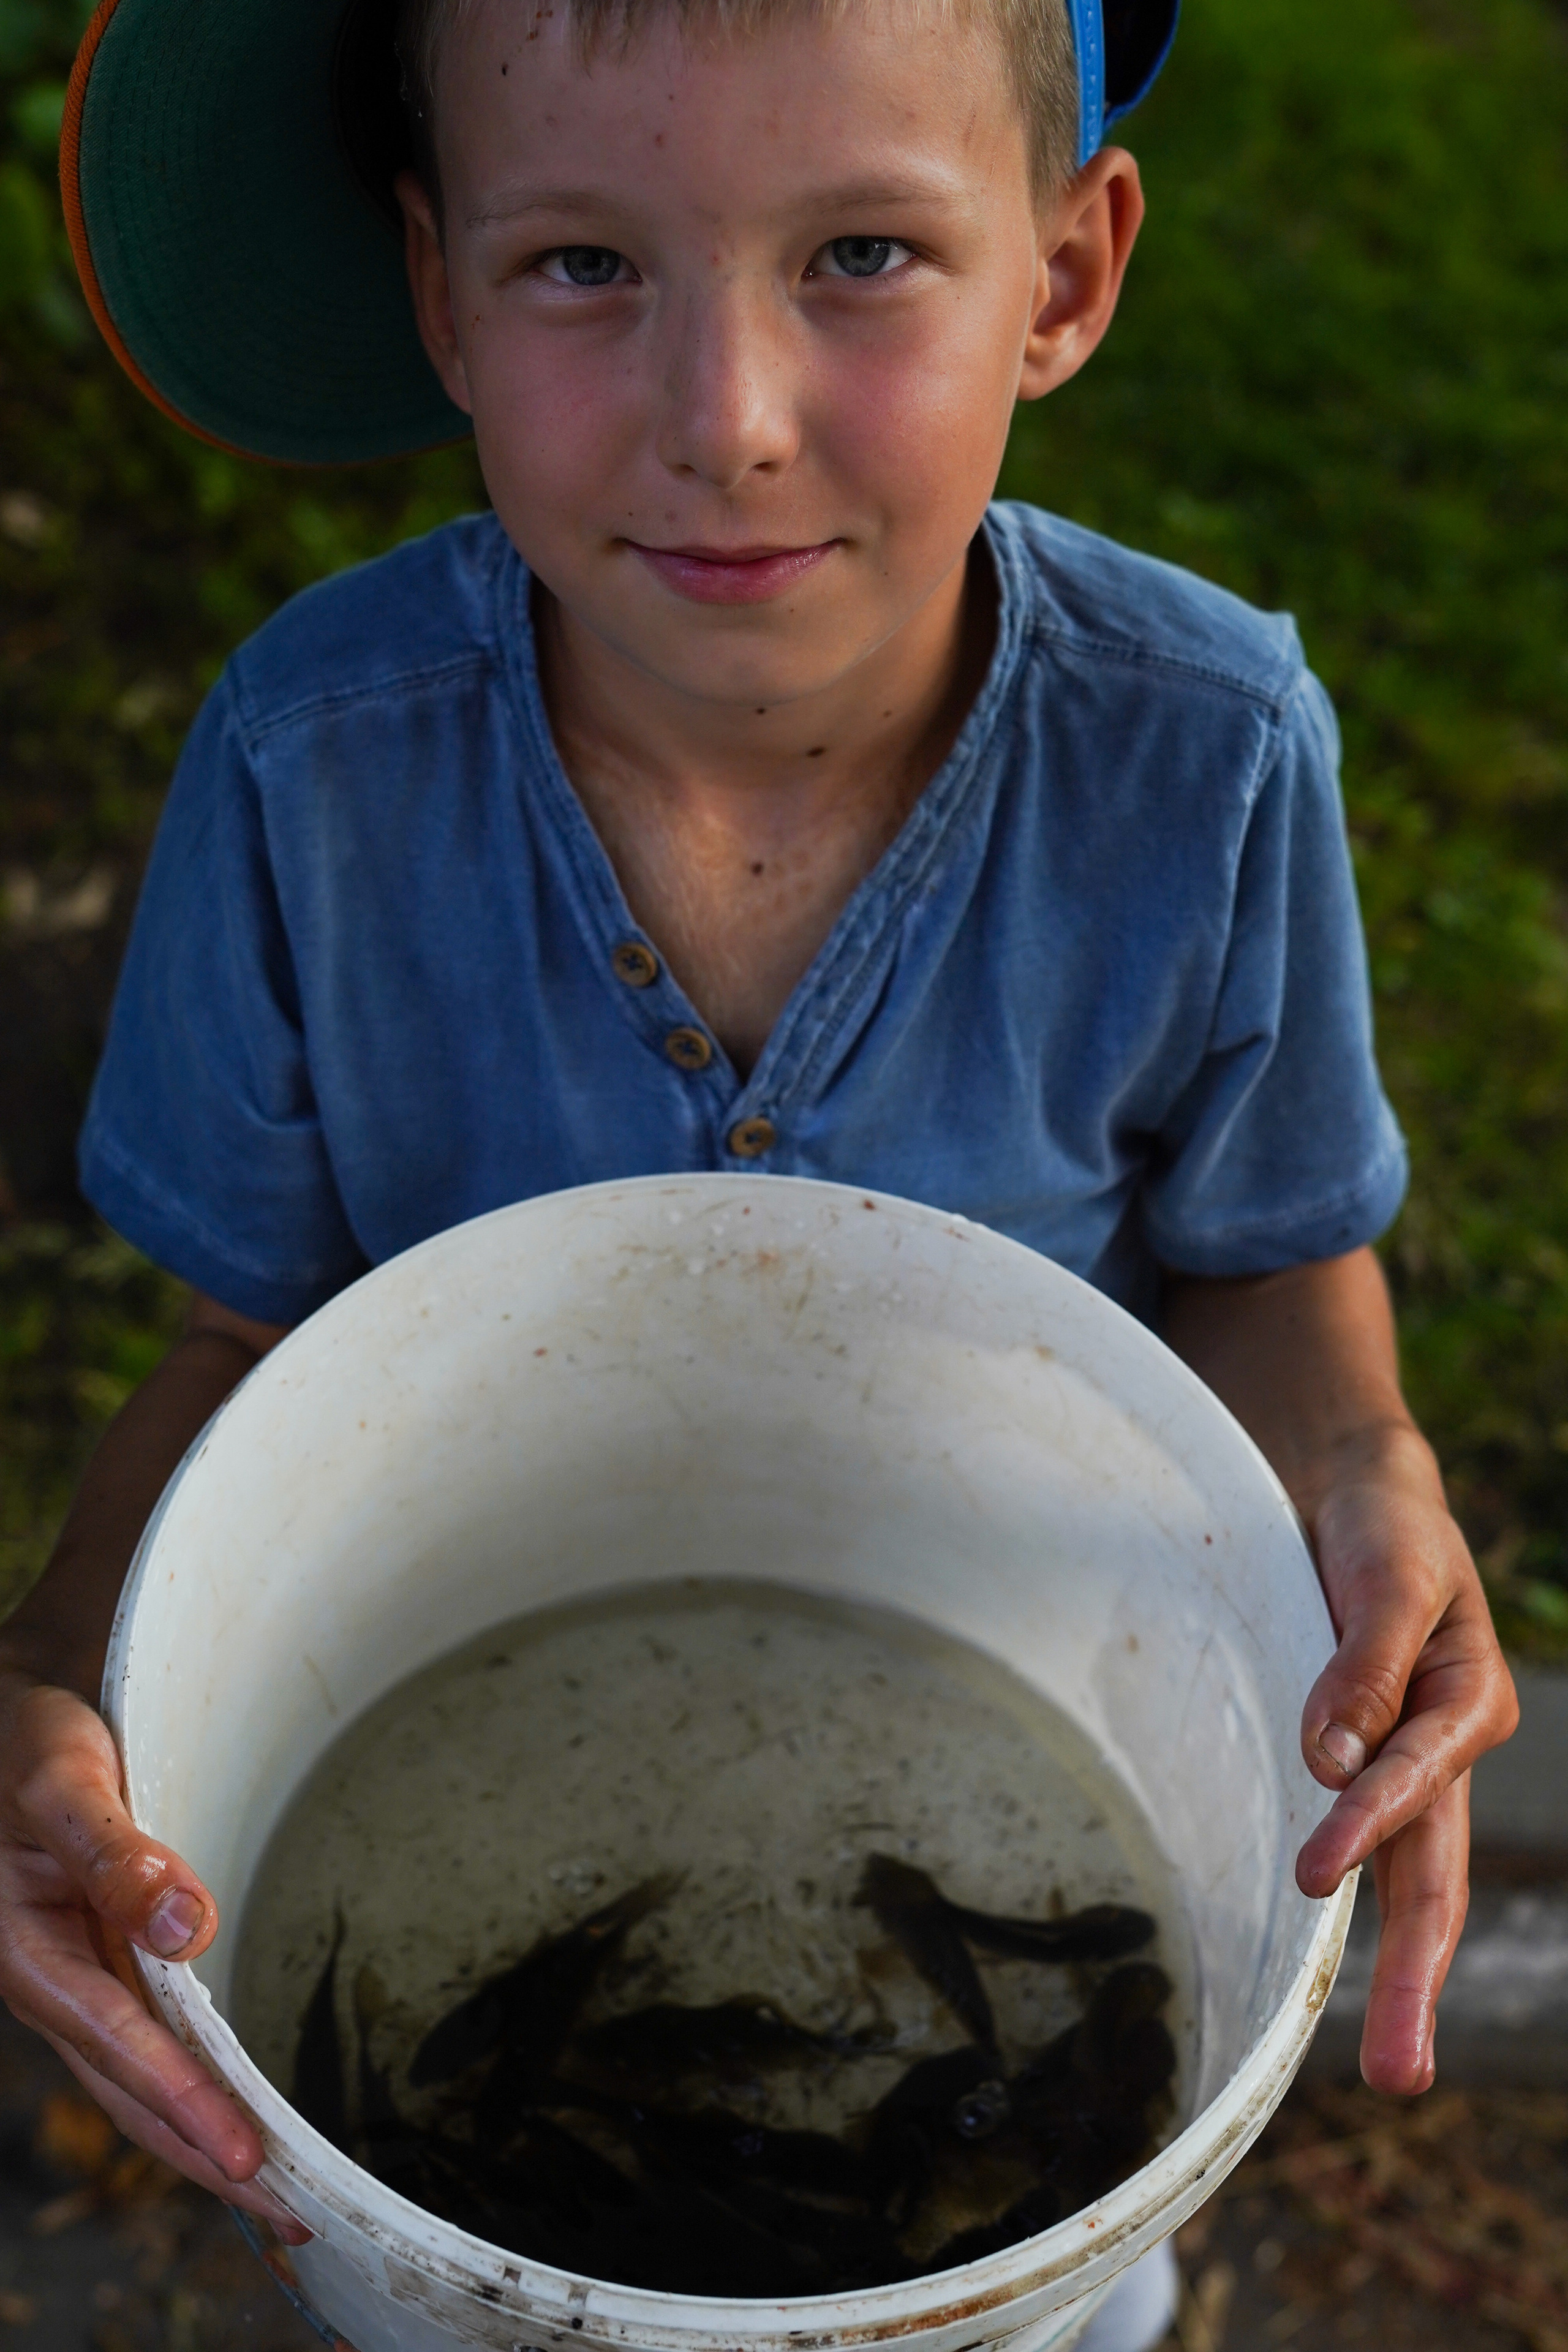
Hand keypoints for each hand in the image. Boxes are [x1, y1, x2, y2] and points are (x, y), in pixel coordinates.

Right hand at [0, 1671, 308, 2239]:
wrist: (7, 1728)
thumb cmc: (25, 1747)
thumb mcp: (63, 1782)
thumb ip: (117, 1853)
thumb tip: (184, 1922)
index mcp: (30, 1955)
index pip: (121, 2047)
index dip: (185, 2105)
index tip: (245, 2159)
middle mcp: (53, 1985)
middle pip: (133, 2094)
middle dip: (206, 2158)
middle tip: (291, 2213)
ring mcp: (76, 1983)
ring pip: (140, 2084)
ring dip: (202, 2139)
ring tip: (278, 2193)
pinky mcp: (98, 1968)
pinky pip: (144, 2047)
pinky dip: (189, 2092)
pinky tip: (231, 2116)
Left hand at [1293, 1435, 1516, 2094]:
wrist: (1362, 1492)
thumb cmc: (1385, 1526)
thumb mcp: (1388, 1572)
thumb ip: (1364, 1661)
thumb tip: (1331, 1760)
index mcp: (1469, 1703)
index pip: (1417, 1782)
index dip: (1366, 1827)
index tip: (1314, 1875)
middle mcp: (1446, 1747)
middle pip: (1434, 1874)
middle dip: (1415, 1976)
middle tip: (1398, 2079)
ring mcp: (1409, 1762)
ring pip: (1409, 1877)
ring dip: (1397, 1970)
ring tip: (1392, 2067)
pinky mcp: (1366, 1757)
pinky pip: (1363, 1838)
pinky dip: (1356, 1896)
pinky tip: (1334, 1958)